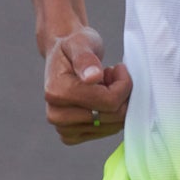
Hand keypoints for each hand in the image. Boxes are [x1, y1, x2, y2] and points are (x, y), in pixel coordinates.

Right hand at [42, 25, 132, 144]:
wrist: (63, 55)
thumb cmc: (74, 46)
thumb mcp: (81, 42)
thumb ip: (86, 59)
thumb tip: (92, 77)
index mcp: (57, 92)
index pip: (108, 101)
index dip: (123, 85)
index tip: (119, 68)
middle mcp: (56, 115)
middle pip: (112, 117)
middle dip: (121, 95)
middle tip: (112, 76)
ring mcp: (63, 129)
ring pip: (112, 126)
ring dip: (117, 105)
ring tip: (105, 85)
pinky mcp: (71, 136)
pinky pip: (105, 132)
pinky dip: (110, 116)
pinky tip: (102, 99)